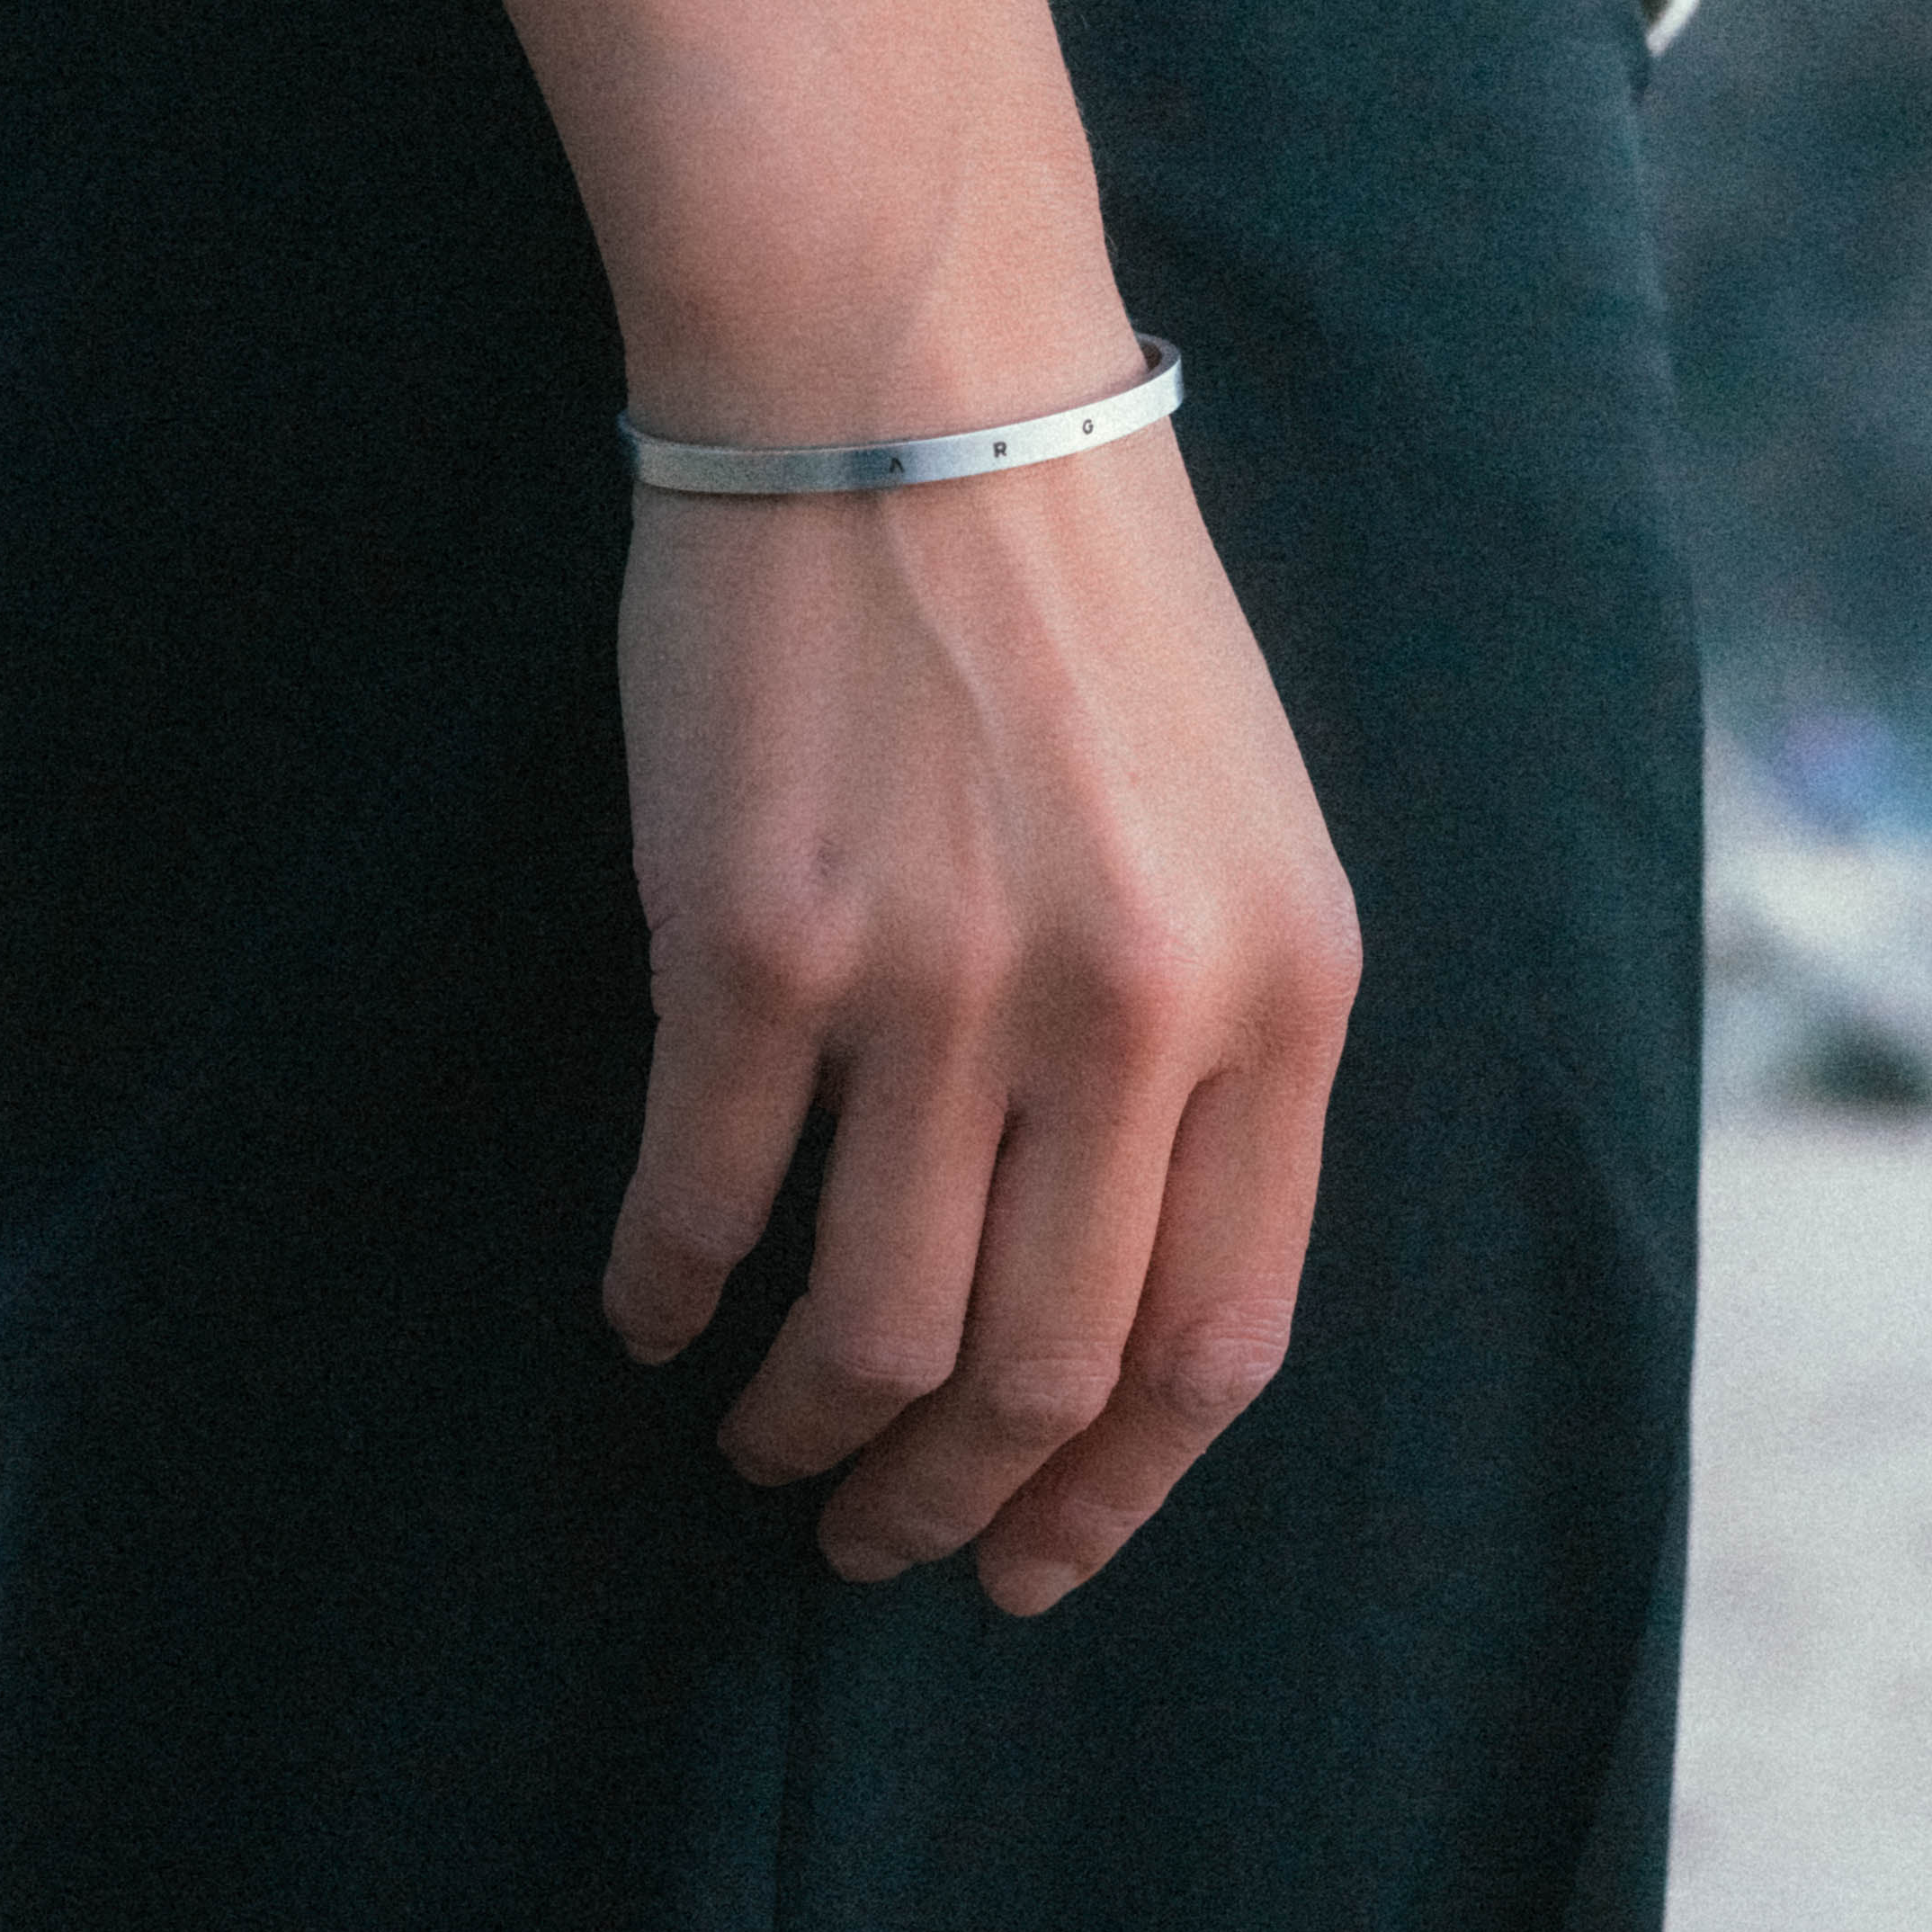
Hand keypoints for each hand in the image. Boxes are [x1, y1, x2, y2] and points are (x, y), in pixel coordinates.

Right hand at [603, 399, 1361, 1617]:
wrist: (907, 375)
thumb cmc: (1076, 594)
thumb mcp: (1241, 820)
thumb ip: (1218, 1040)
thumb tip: (1116, 1283)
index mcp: (1284, 987)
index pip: (1217, 1340)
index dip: (1114, 1491)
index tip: (1031, 1556)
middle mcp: (1131, 1013)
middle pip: (1043, 1372)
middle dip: (952, 1503)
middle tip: (876, 1537)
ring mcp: (939, 986)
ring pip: (871, 1330)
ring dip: (805, 1428)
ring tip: (760, 1440)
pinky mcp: (754, 944)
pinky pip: (701, 1200)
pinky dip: (666, 1293)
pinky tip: (647, 1310)